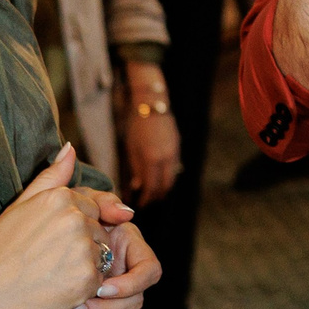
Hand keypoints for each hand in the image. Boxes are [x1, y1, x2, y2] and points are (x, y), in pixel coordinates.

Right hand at [0, 150, 115, 308]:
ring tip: (51, 275)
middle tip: (46, 261)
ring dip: (84, 266)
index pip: (91, 207)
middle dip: (82, 246)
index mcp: (60, 198)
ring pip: (102, 255)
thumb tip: (71, 148)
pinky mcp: (88, 278)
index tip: (48, 242)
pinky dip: (83, 288)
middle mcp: (75, 219)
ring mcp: (83, 249)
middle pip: (99, 230)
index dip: (73, 228)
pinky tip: (57, 290)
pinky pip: (99, 280)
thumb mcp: (19, 205)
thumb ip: (50, 176)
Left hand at [51, 203, 161, 308]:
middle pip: (135, 303)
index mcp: (129, 250)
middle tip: (76, 306)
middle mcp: (126, 276)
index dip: (132, 283)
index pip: (150, 271)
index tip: (102, 287)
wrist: (24, 251)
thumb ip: (102, 202)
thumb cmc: (54, 220)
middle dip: (106, 308)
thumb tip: (128, 213)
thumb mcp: (76, 203)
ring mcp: (114, 299)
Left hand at [121, 80, 180, 201]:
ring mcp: (174, 153)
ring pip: (172, 178)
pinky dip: (167, 175)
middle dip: (156, 196)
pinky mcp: (178, 147)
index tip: (141, 204)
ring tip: (152, 190)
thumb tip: (138, 186)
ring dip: (163, 187)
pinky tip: (159, 175)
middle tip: (147, 200)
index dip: (146, 199)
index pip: (151, 188)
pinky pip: (174, 167)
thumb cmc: (136, 126)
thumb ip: (136, 169)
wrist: (152, 105)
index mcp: (152, 160)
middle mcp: (166, 158)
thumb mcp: (131, 149)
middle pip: (165, 187)